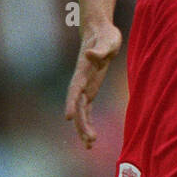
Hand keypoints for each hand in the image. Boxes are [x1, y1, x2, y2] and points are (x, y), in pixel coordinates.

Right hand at [64, 20, 122, 147]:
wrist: (99, 31)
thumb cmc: (105, 35)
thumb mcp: (108, 40)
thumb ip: (100, 49)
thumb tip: (91, 54)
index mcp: (83, 71)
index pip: (75, 89)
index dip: (71, 103)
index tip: (68, 117)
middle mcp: (81, 81)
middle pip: (78, 106)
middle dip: (82, 124)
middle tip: (90, 140)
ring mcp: (85, 86)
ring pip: (81, 111)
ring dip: (84, 127)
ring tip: (90, 145)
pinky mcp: (90, 89)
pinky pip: (87, 109)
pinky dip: (88, 122)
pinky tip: (90, 137)